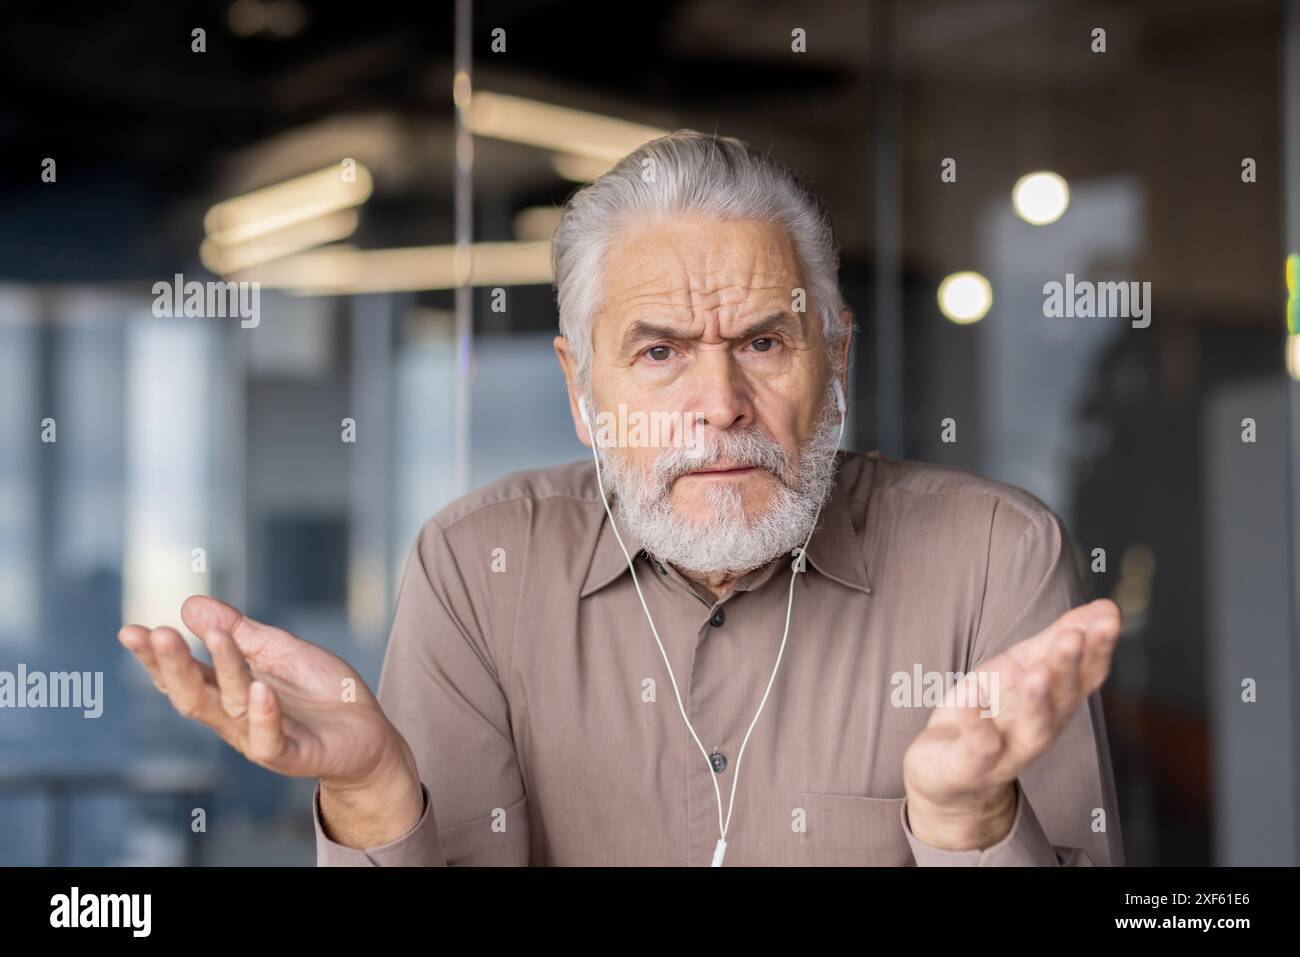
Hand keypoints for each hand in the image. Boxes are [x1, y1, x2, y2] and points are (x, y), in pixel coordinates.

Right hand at [118, 595, 416, 795]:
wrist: (368, 732)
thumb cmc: (320, 691)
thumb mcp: (279, 650)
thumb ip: (239, 631)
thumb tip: (190, 603)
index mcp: (227, 691)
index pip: (183, 674)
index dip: (155, 657)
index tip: (131, 630)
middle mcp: (235, 718)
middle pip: (193, 694)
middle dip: (172, 666)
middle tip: (156, 634)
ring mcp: (261, 738)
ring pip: (230, 707)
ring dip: (222, 670)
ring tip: (213, 636)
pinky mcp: (292, 756)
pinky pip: (270, 740)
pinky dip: (263, 715)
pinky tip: (260, 688)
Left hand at [902, 598, 1120, 849]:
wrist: (947, 770)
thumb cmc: (992, 712)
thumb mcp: (1021, 666)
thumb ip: (1058, 639)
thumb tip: (1105, 607)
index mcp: (1056, 702)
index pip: (1087, 676)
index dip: (1099, 648)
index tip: (1108, 618)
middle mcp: (1042, 728)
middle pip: (1063, 700)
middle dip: (1068, 668)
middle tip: (1072, 637)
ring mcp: (1009, 750)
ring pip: (1033, 730)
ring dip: (1037, 702)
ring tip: (1036, 672)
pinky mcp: (974, 764)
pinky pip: (980, 747)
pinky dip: (978, 724)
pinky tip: (972, 699)